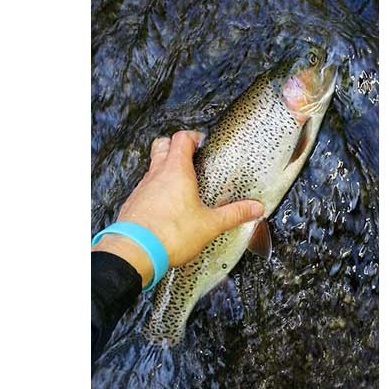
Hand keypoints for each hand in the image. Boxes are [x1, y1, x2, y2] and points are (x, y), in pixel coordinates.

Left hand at [92, 130, 263, 286]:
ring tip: (181, 187)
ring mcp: (142, 188)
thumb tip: (254, 208)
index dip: (193, 137)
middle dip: (174, 146)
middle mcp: (157, 174)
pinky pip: (145, 189)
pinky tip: (166, 208)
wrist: (136, 252)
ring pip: (152, 168)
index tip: (202, 143)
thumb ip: (234, 214)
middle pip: (161, 145)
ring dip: (164, 170)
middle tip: (189, 158)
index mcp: (177, 170)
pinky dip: (155, 191)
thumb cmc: (172, 234)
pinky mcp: (133, 203)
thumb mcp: (210, 225)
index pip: (182, 138)